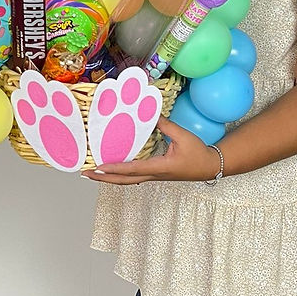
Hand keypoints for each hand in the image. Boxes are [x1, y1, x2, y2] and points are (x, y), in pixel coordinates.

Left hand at [81, 118, 221, 183]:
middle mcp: (154, 175)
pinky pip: (133, 177)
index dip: (115, 168)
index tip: (100, 167)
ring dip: (110, 178)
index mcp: (160, 167)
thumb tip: (150, 114)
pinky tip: (112, 171)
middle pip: (124, 180)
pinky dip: (120, 175)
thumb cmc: (198, 153)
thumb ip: (165, 125)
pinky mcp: (155, 174)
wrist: (210, 167)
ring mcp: (154, 176)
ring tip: (94, 174)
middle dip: (104, 178)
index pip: (133, 169)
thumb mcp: (183, 136)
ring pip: (127, 180)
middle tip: (87, 174)